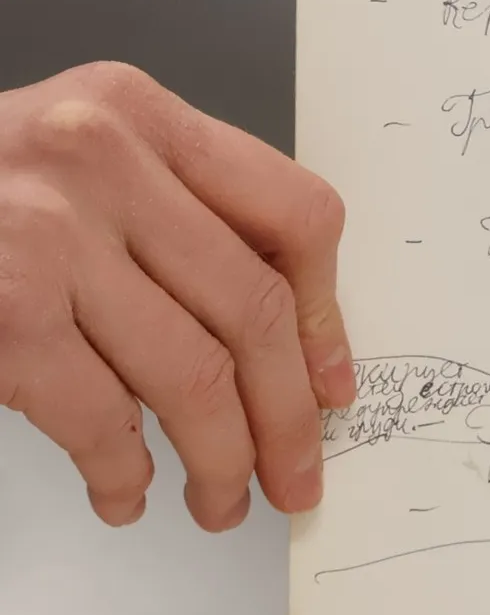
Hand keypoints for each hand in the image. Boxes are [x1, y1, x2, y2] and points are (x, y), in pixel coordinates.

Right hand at [0, 62, 353, 529]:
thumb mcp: (80, 157)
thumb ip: (174, 214)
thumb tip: (283, 341)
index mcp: (140, 113)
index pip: (294, 216)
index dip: (325, 318)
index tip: (331, 386)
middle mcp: (100, 160)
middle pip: (252, 312)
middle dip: (287, 418)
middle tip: (296, 477)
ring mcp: (46, 235)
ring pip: (192, 375)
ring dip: (220, 461)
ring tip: (221, 502)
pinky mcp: (2, 311)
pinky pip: (100, 417)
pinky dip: (124, 474)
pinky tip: (125, 493)